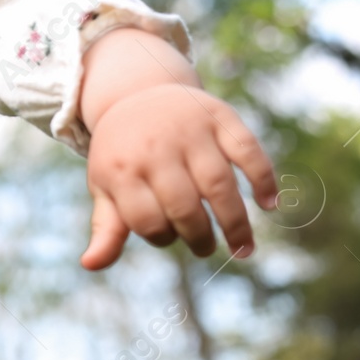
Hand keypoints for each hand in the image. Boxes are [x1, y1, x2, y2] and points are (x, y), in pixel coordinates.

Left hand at [80, 81, 277, 269]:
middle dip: (199, 237)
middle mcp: (156, 148)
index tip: (170, 237)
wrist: (136, 93)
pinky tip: (269, 204)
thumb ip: (106, 227)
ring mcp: (190, 131)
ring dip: (236, 222)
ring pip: (218, 184)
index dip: (161, 237)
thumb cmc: (122, 153)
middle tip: (206, 249)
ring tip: (243, 249)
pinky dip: (263, 178)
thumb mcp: (105, 185)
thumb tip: (90, 265)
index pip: (146, 219)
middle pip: (184, 206)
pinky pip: (248, 150)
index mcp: (123, 168)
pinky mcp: (220, 117)